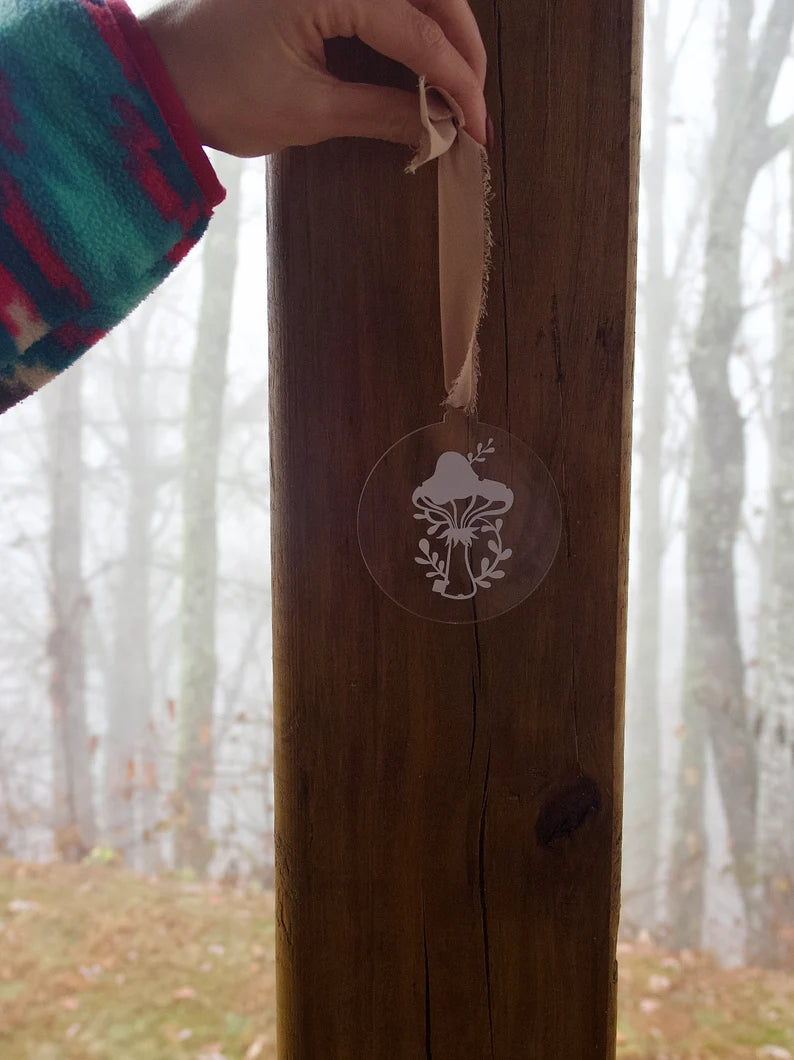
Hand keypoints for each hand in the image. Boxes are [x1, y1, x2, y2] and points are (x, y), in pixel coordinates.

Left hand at [141, 0, 486, 156]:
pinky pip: (382, 2)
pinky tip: (421, 70)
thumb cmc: (220, 90)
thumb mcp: (308, 111)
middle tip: (475, 109)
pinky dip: (409, 30)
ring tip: (455, 92)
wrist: (162, 75)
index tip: (479, 130)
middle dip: (460, 51)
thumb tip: (439, 129)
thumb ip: (382, 112)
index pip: (420, 31)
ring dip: (440, 37)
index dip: (458, 84)